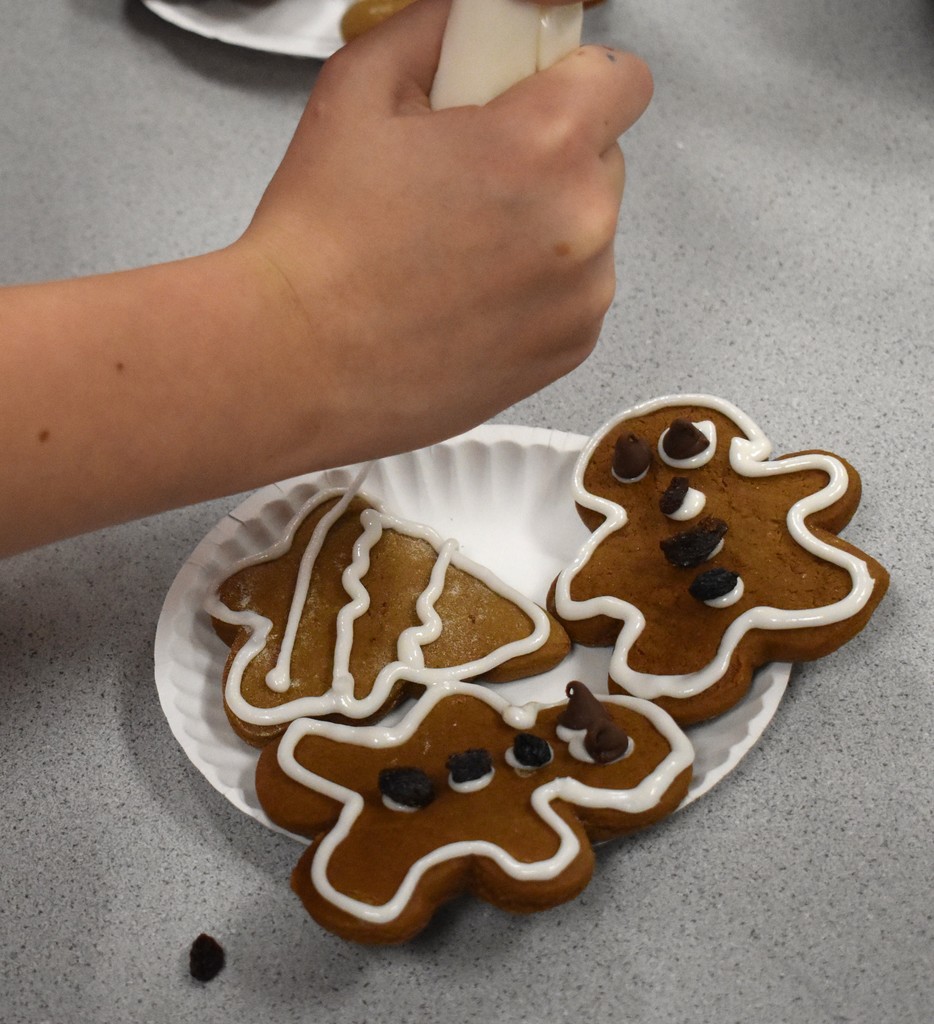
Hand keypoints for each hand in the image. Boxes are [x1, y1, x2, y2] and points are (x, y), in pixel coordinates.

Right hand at [243, 0, 652, 463]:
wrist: (300, 360)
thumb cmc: (322, 241)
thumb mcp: (361, 87)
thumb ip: (437, 29)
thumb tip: (473, 19)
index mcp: (543, 143)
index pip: (625, 79)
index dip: (579, 78)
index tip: (542, 94)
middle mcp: (581, 223)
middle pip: (604, 158)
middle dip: (552, 157)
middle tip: (473, 180)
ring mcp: (581, 297)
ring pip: (591, 232)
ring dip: (546, 228)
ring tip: (460, 250)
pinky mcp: (568, 350)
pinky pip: (576, 295)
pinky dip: (540, 290)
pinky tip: (471, 298)